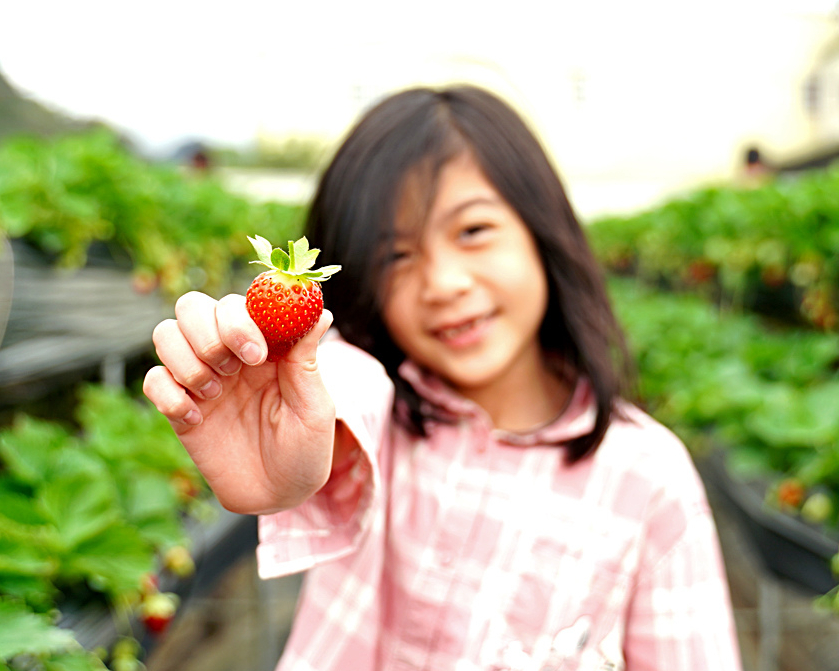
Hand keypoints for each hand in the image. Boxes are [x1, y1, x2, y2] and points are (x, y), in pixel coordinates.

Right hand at [143, 291, 335, 514]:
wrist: (279, 496)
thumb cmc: (306, 448)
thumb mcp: (314, 406)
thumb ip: (307, 359)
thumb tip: (321, 311)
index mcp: (265, 344)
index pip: (238, 303)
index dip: (240, 318)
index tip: (257, 354)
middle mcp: (229, 353)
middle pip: (193, 306)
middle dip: (208, 333)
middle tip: (233, 370)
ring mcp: (201, 378)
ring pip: (166, 333)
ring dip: (187, 360)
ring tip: (215, 393)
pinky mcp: (179, 407)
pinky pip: (153, 380)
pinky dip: (169, 394)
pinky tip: (196, 418)